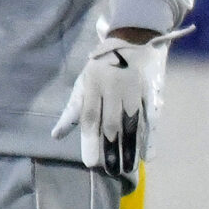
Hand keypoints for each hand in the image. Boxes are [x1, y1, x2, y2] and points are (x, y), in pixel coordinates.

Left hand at [51, 31, 170, 175]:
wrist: (133, 37)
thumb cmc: (102, 65)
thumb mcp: (84, 82)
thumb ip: (72, 110)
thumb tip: (56, 136)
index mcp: (93, 85)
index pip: (90, 117)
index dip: (90, 140)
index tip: (91, 163)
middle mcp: (113, 87)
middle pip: (111, 123)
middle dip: (111, 149)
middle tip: (110, 171)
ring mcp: (134, 89)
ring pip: (132, 123)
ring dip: (130, 148)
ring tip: (126, 169)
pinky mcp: (152, 90)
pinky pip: (152, 117)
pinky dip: (151, 137)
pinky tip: (148, 156)